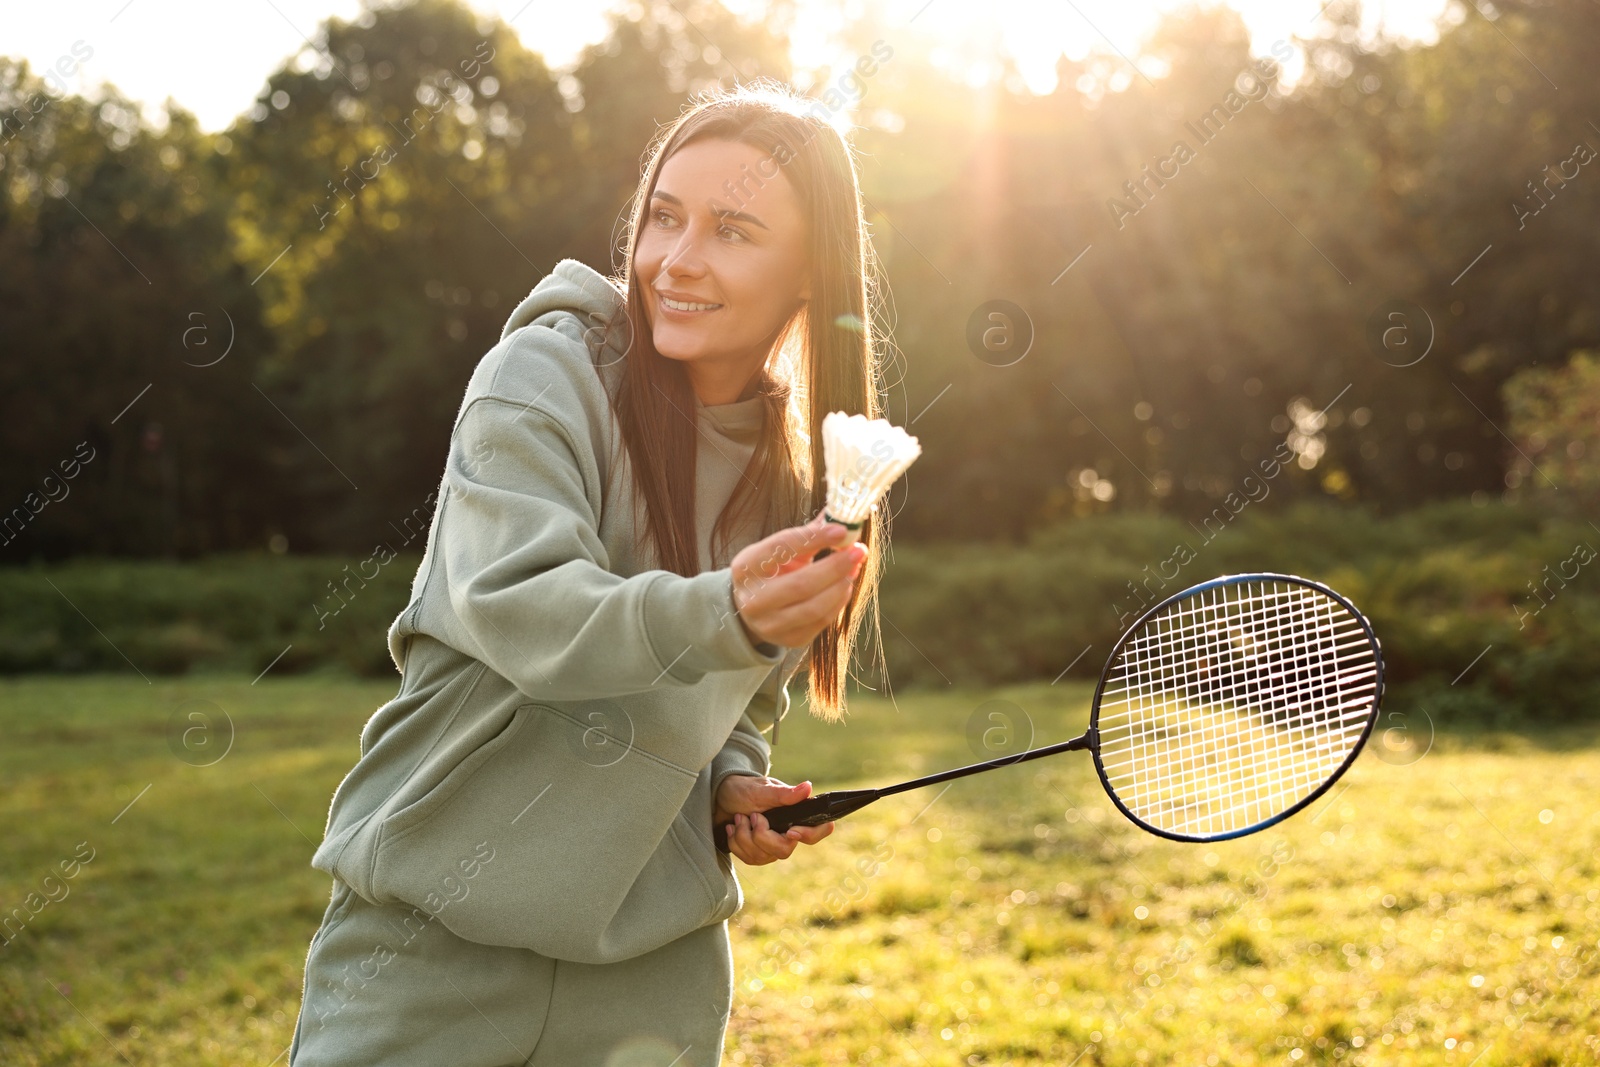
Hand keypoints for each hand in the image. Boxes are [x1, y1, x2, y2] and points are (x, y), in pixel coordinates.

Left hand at [713, 775, 834, 864]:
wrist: (722, 797)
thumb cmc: (744, 789)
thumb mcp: (762, 789)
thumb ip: (785, 794)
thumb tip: (808, 788)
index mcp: (796, 814)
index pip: (819, 831)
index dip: (809, 835)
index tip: (790, 831)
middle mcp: (788, 833)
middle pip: (784, 850)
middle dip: (761, 836)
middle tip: (751, 816)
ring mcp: (773, 846)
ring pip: (762, 856)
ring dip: (743, 836)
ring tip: (738, 818)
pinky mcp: (758, 853)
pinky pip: (749, 859)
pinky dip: (736, 843)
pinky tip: (733, 829)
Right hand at [730, 511, 866, 648]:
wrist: (753, 606)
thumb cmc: (773, 569)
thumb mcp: (782, 549)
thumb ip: (811, 533)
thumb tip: (843, 512)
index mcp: (746, 567)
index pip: (781, 548)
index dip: (814, 538)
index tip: (842, 530)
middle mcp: (752, 598)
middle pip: (801, 584)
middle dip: (835, 566)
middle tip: (858, 551)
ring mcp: (769, 624)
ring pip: (814, 608)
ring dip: (840, 586)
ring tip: (853, 568)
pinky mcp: (788, 639)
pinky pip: (820, 623)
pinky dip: (838, 602)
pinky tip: (844, 586)